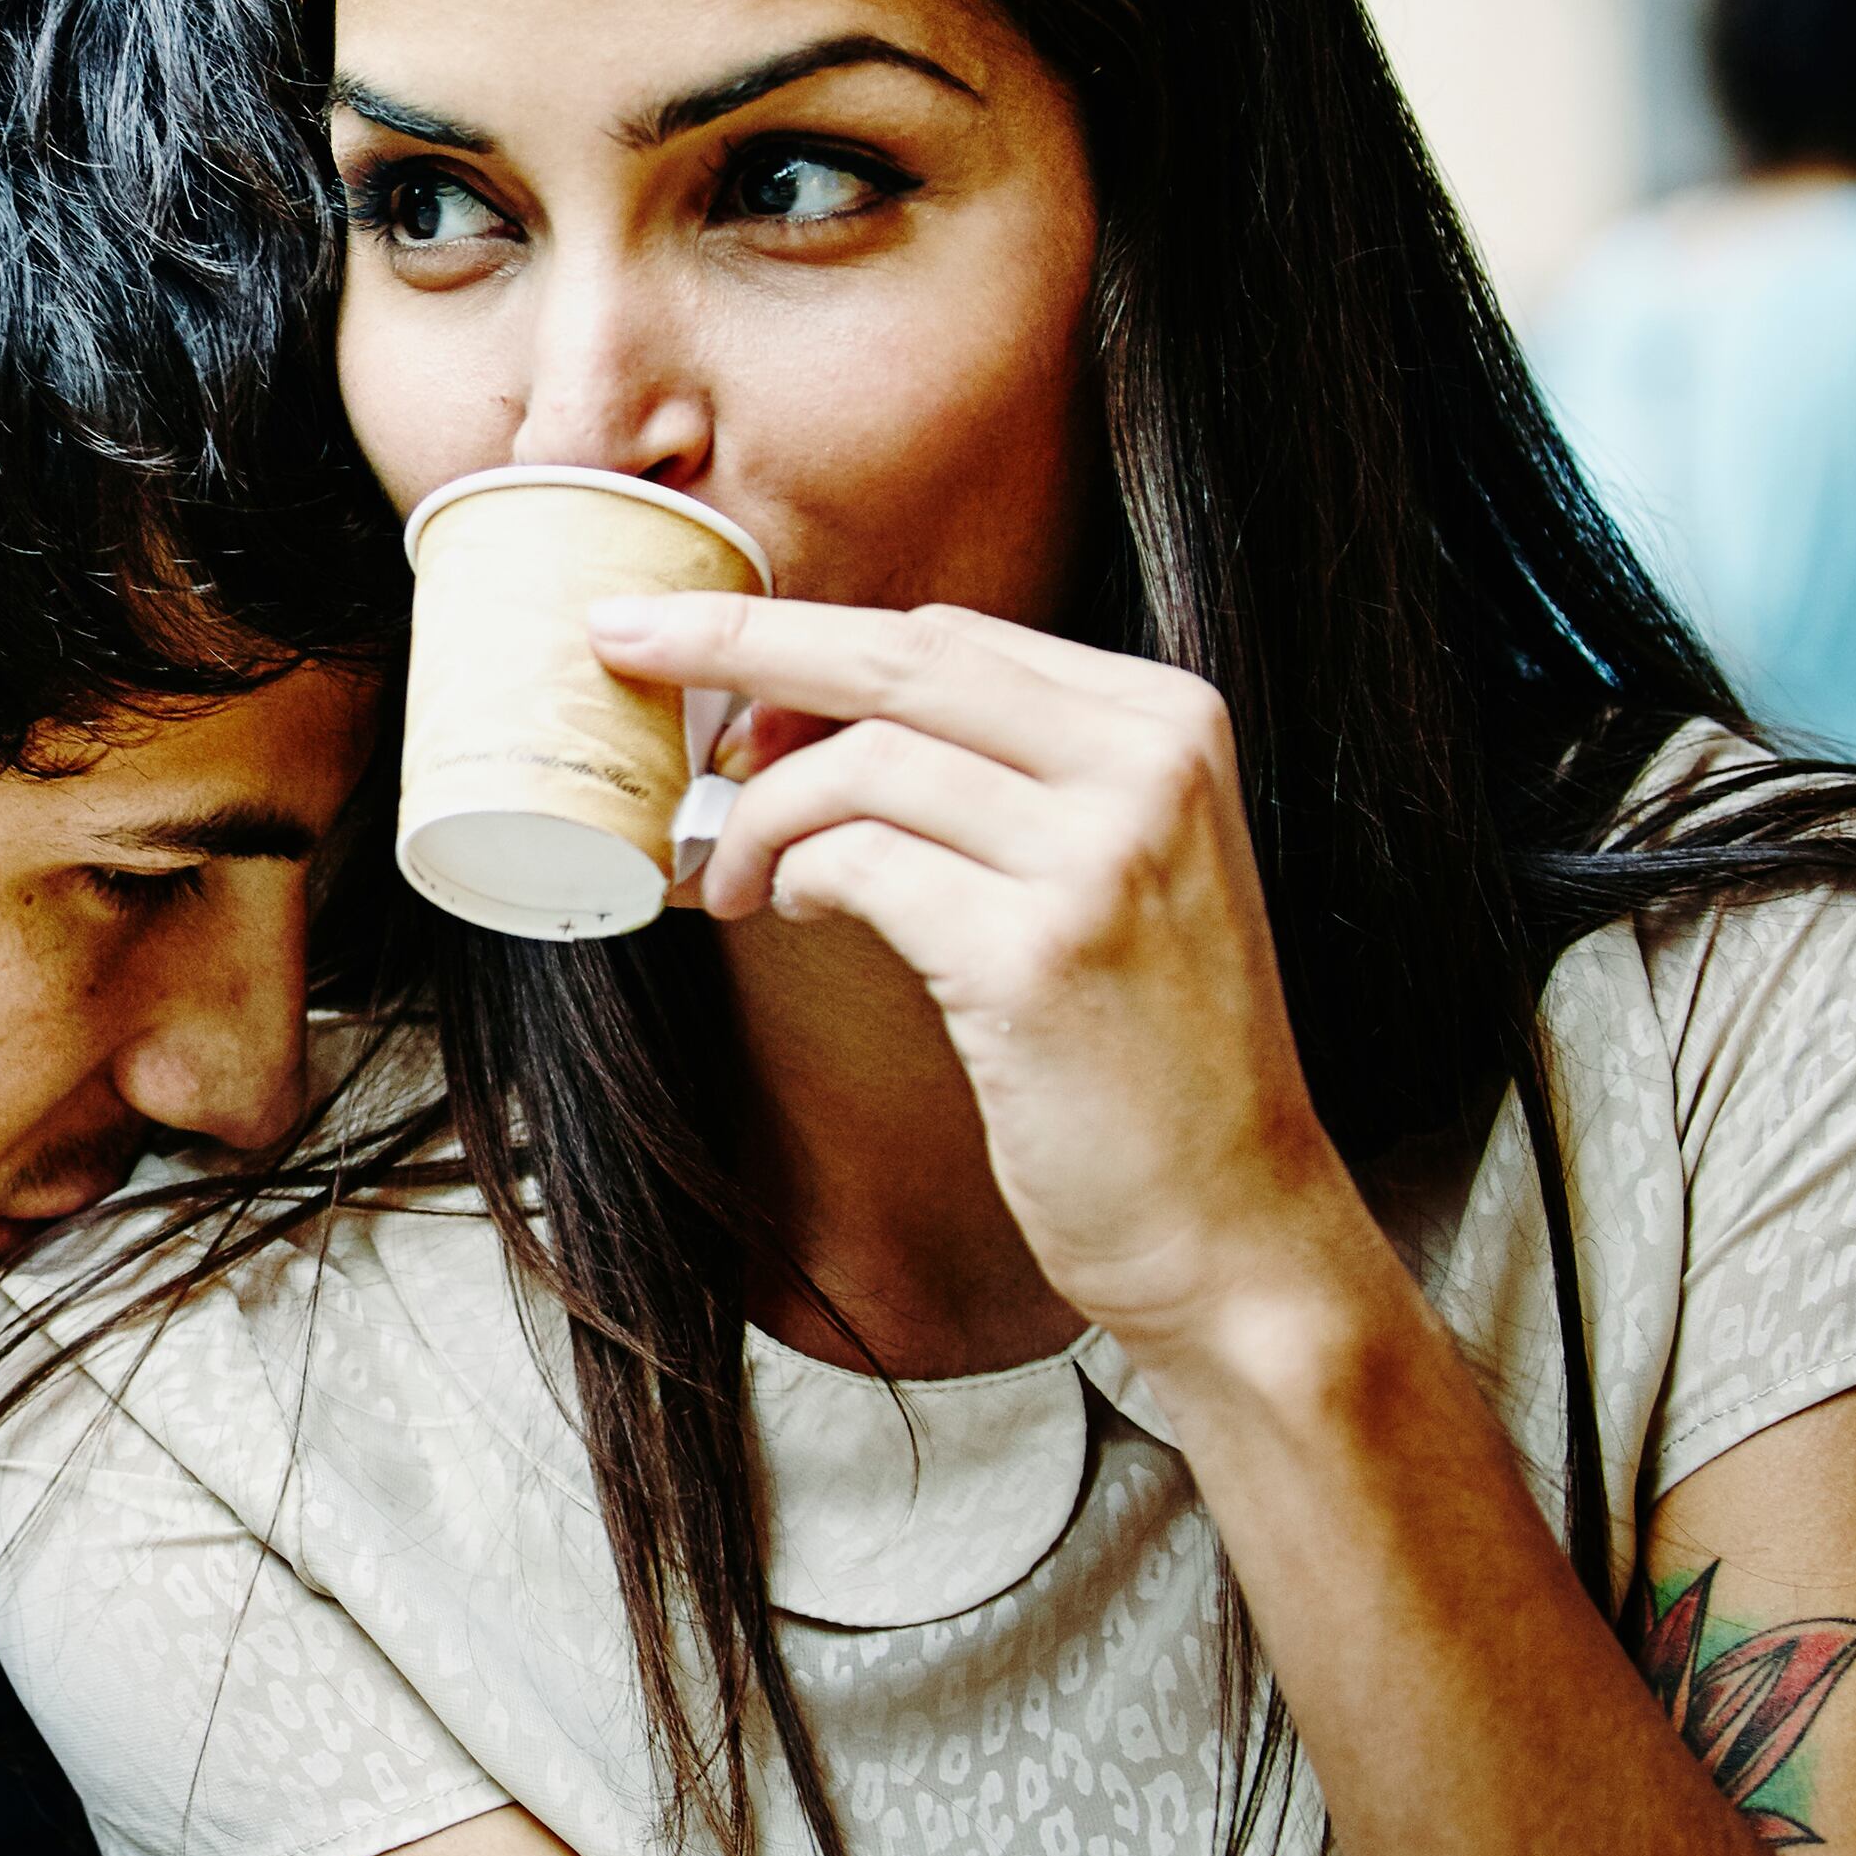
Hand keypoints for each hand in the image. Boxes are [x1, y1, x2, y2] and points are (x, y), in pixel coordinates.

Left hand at [589, 592, 1387, 1355]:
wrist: (1230, 1221)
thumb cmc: (1136, 1051)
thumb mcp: (1101, 866)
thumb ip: (989, 773)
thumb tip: (790, 706)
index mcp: (1166, 720)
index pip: (947, 634)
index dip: (802, 639)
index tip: (695, 645)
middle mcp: (1148, 763)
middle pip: (900, 658)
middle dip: (737, 639)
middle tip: (624, 638)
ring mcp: (1102, 855)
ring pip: (862, 764)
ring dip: (760, 814)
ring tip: (731, 876)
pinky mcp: (1039, 953)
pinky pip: (861, 864)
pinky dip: (796, 875)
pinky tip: (785, 908)